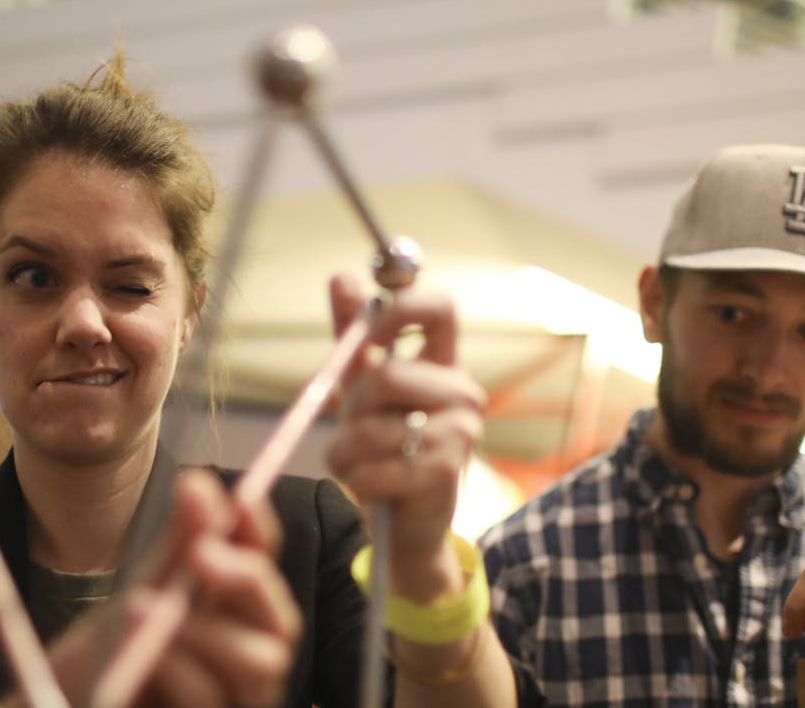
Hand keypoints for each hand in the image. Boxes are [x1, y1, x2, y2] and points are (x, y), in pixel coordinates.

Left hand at [46, 471, 299, 707]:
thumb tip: (199, 483)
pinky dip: (178, 672)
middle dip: (243, 579)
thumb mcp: (145, 586)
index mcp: (241, 609)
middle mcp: (253, 653)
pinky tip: (143, 661)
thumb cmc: (122, 645)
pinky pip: (211, 699)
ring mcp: (239, 697)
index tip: (241, 498)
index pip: (267, 562)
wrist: (79, 695)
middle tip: (198, 554)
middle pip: (281, 619)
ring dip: (199, 630)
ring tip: (141, 611)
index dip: (261, 530)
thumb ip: (179, 542)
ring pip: (255, 661)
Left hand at [323, 273, 485, 601]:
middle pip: (389, 374)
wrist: (404, 528)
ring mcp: (461, 434)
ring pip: (371, 427)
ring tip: (354, 462)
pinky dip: (354, 479)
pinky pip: (372, 468)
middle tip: (350, 425)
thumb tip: (342, 276)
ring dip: (344, 450)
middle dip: (352, 403)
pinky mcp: (445, 475)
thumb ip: (354, 336)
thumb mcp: (363, 388)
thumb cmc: (384, 449)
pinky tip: (367, 486)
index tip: (368, 327)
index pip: (440, 308)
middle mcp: (463, 393)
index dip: (400, 306)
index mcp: (445, 365)